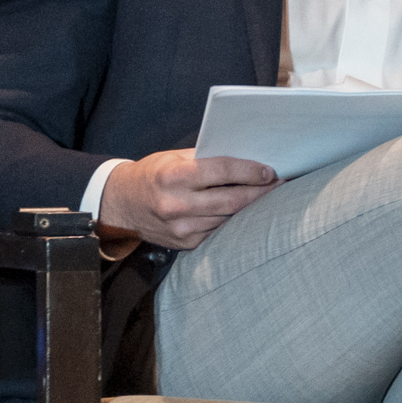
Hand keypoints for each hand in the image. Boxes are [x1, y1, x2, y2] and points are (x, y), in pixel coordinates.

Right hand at [99, 149, 276, 250]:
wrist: (119, 204)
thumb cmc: (152, 175)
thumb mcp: (173, 158)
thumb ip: (206, 159)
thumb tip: (248, 160)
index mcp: (173, 177)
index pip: (223, 171)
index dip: (251, 171)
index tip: (271, 171)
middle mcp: (177, 204)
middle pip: (233, 200)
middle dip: (261, 192)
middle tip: (282, 184)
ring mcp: (181, 228)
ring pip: (229, 218)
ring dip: (253, 209)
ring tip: (271, 198)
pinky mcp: (185, 243)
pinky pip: (219, 232)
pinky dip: (235, 222)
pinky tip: (248, 214)